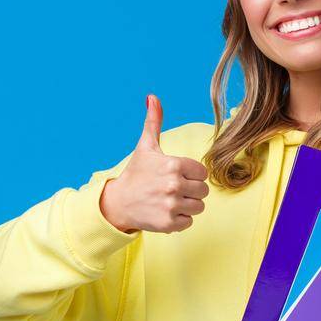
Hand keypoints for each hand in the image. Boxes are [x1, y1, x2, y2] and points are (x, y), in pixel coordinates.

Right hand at [100, 94, 209, 233]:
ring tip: (168, 201)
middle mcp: (174, 185)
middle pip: (203, 191)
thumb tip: (152, 97)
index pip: (202, 173)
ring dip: (186, 206)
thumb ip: (153, 122)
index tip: (175, 176)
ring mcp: (171, 205)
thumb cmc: (136, 173)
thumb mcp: (145, 147)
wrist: (117, 203)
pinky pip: (189, 222)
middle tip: (170, 190)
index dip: (191, 175)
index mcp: (174, 165)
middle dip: (190, 191)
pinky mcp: (168, 223)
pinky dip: (179, 220)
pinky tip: (164, 212)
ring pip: (199, 207)